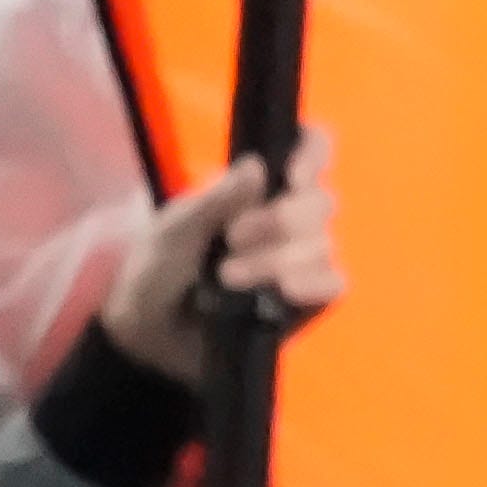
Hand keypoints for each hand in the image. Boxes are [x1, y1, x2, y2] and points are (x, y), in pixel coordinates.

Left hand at [96, 127, 345, 387]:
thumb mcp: (171, 232)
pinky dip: (311, 283)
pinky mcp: (311, 297)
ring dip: (275, 259)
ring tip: (229, 278)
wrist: (152, 336)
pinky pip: (334, 281)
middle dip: (280, 220)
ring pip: (323, 243)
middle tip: (232, 238)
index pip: (309, 149)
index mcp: (257, 188)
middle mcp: (290, 216)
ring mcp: (304, 257)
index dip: (313, 153)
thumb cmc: (157, 272)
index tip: (291, 176)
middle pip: (322, 200)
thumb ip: (214, 202)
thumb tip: (256, 165)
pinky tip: (282, 291)